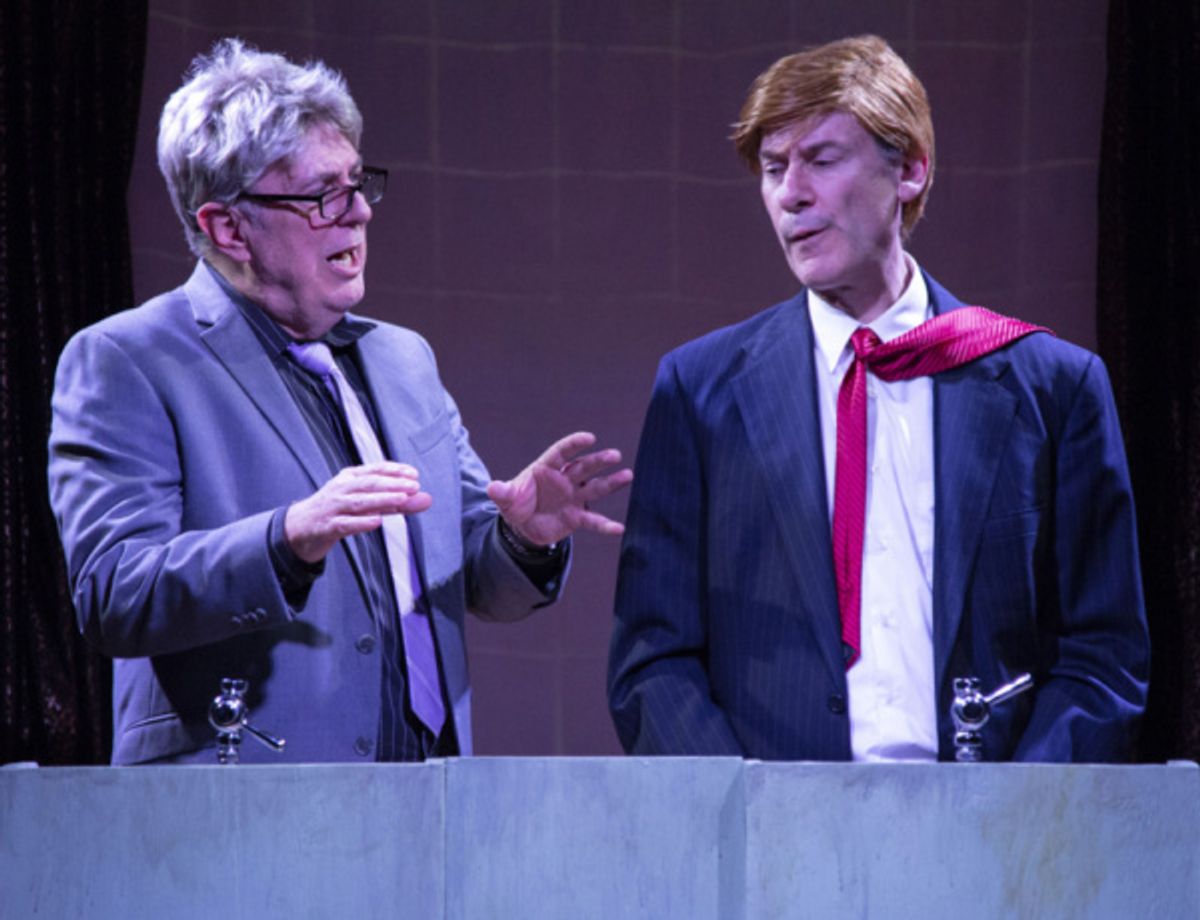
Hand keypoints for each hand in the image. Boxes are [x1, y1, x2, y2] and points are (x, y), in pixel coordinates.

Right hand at [284, 461, 432, 562]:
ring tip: (401, 499)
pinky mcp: (327, 527)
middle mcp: (341, 489)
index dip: (395, 470)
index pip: (375, 470)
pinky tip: (376, 521)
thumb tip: (426, 499)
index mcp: (350, 478)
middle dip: (393, 484)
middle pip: (368, 484)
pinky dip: (361, 522)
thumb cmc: (336, 511)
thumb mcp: (364, 503)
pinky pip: (345, 524)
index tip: (414, 474)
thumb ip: (396, 502)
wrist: (298, 529)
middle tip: (414, 486)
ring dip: (382, 500)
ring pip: (359, 502)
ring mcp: (333, 508)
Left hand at [486, 431, 632, 545]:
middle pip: (583, 467)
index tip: (590, 438)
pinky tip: (619, 528)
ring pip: (595, 487)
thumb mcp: (506, 499)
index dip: (574, 444)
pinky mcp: (576, 517)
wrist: (523, 526)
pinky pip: (592, 520)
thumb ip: (502, 492)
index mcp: (546, 468)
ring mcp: (573, 497)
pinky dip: (605, 525)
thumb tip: (492, 487)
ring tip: (627, 475)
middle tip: (615, 455)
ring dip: (611, 482)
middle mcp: (564, 480)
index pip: (561, 452)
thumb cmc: (516, 504)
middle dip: (598, 461)